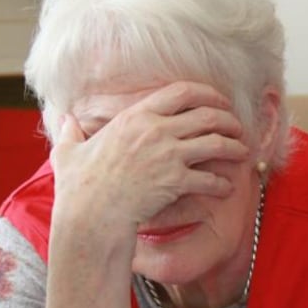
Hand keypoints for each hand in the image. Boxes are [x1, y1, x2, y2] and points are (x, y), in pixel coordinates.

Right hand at [50, 81, 247, 235]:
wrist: (91, 215)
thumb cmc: (79, 187)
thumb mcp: (69, 153)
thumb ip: (70, 133)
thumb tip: (64, 120)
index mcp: (136, 116)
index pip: (182, 91)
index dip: (208, 93)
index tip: (220, 100)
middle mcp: (156, 130)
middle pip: (208, 114)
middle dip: (229, 119)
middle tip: (238, 127)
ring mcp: (168, 155)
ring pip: (216, 143)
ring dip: (234, 147)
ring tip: (243, 152)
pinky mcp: (176, 181)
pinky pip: (210, 178)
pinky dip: (223, 183)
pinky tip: (228, 187)